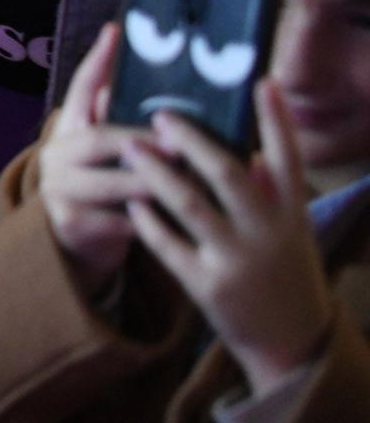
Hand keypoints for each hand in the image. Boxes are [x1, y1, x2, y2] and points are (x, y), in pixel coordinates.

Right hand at [36, 23, 155, 297]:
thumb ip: (125, 124)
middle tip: (182, 146)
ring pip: (114, 183)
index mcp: (69, 129)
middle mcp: (57, 153)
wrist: (76, 243)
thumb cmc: (107, 190)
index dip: (98, 60)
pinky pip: (120, 220)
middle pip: (101, 139)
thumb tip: (167, 93)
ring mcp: (59, 188)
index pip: (80, 87)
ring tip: (194, 184)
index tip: (117, 30)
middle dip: (147, 143)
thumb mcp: (110, 156)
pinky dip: (154, 221)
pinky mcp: (70, 222)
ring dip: (156, 184)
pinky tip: (182, 221)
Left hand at [124, 84, 332, 394]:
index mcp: (292, 214)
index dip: (276, 119)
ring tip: (130, 149)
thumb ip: (270, 190)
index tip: (260, 81)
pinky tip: (130, 202)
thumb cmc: (283, 269)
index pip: (288, 157)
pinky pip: (167, 245)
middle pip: (227, 173)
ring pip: (188, 205)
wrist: (291, 341)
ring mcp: (237, 260)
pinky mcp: (207, 286)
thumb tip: (241, 143)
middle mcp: (269, 233)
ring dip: (155, 173)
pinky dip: (147, 220)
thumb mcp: (289, 228)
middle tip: (160, 115)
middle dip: (190, 140)